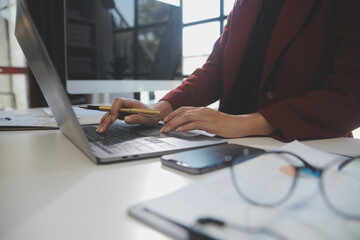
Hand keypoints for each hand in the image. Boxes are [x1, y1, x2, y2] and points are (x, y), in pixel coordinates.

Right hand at [96, 98, 171, 132]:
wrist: (155, 113)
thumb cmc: (152, 114)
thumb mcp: (147, 118)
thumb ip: (137, 118)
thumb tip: (126, 119)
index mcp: (132, 102)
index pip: (119, 101)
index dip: (114, 109)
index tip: (114, 119)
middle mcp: (125, 105)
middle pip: (112, 108)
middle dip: (107, 118)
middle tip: (103, 129)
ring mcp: (123, 109)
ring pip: (110, 114)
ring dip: (105, 121)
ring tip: (100, 131)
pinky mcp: (122, 114)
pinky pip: (112, 117)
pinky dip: (107, 122)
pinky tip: (103, 128)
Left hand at [160, 107, 275, 137]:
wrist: (238, 125)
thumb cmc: (225, 125)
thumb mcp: (210, 122)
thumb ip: (200, 122)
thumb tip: (188, 127)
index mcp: (202, 110)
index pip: (184, 109)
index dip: (173, 114)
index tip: (165, 120)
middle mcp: (202, 111)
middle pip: (182, 113)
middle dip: (170, 120)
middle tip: (163, 128)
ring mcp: (206, 116)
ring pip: (186, 117)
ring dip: (175, 124)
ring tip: (168, 130)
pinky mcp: (209, 123)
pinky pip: (195, 124)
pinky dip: (186, 126)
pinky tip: (180, 130)